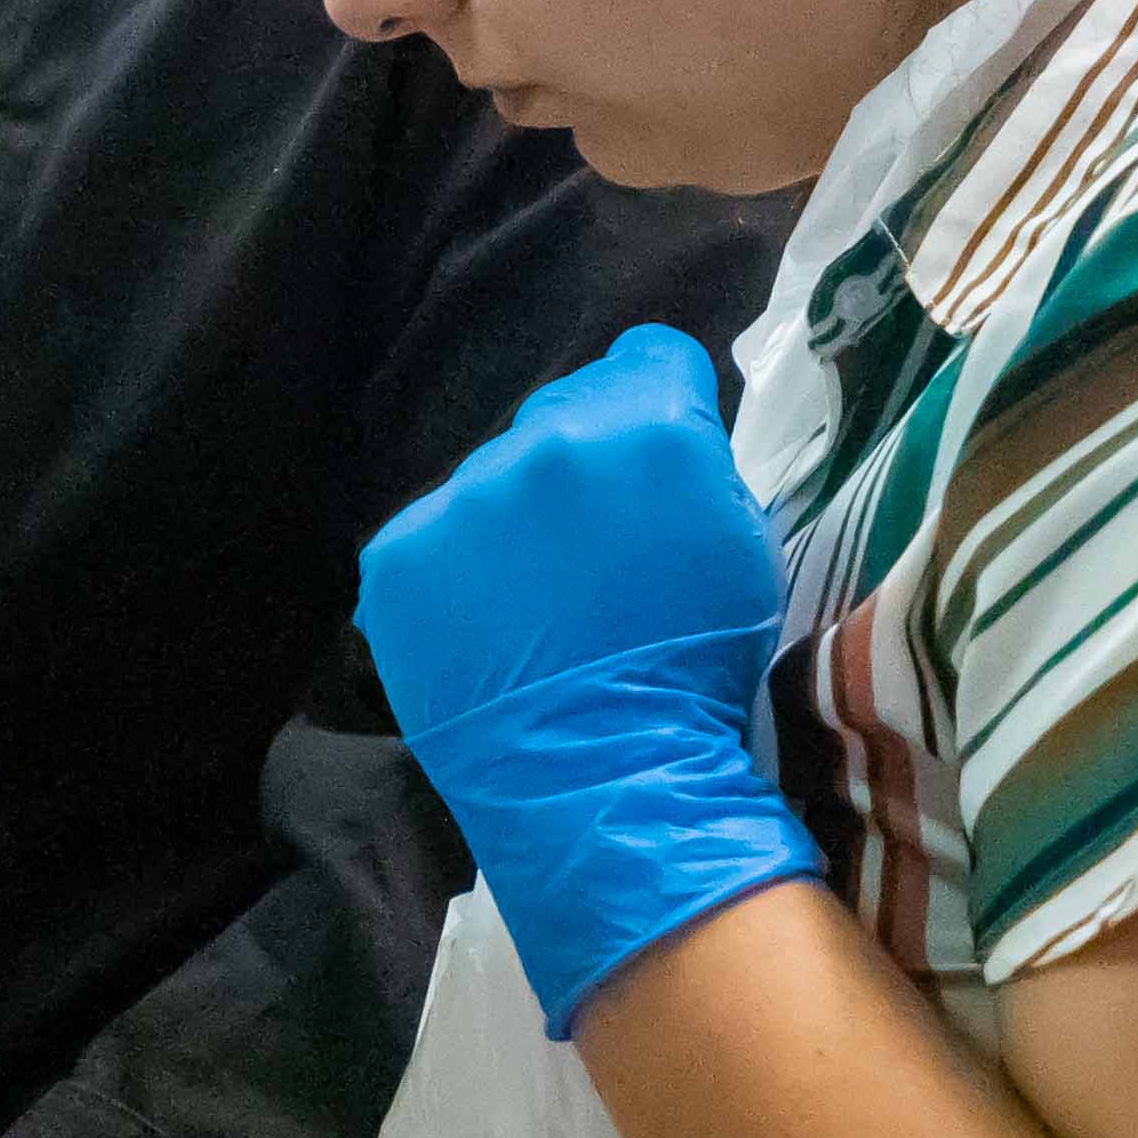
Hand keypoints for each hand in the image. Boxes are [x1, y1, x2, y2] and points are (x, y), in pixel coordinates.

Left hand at [354, 326, 816, 1032]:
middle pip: (564, 416)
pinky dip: (456, 577)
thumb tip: (658, 430)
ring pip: (493, 481)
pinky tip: (486, 633)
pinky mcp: (397, 556)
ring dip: (514, 524)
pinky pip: (432, 541)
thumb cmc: (698, 669)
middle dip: (582, 467)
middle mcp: (547, 442)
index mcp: (648, 428)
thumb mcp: (739, 546)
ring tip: (537, 608)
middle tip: (595, 554)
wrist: (607, 777)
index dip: (660, 406)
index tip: (654, 464)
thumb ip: (694, 465)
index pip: (649, 360)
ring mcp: (462, 498)